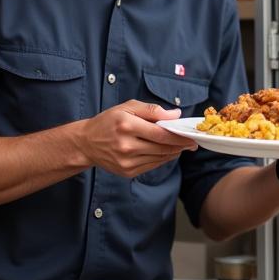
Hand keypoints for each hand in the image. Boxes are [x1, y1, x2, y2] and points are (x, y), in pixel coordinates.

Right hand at [79, 100, 195, 178]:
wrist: (87, 143)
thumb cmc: (108, 121)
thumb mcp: (127, 107)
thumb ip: (152, 110)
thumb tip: (175, 115)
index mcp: (126, 126)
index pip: (160, 133)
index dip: (179, 136)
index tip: (191, 136)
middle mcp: (126, 146)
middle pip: (162, 147)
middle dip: (180, 145)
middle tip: (191, 142)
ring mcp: (126, 162)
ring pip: (159, 158)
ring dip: (173, 153)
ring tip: (181, 147)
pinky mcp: (127, 172)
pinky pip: (152, 165)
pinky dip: (162, 159)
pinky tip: (166, 152)